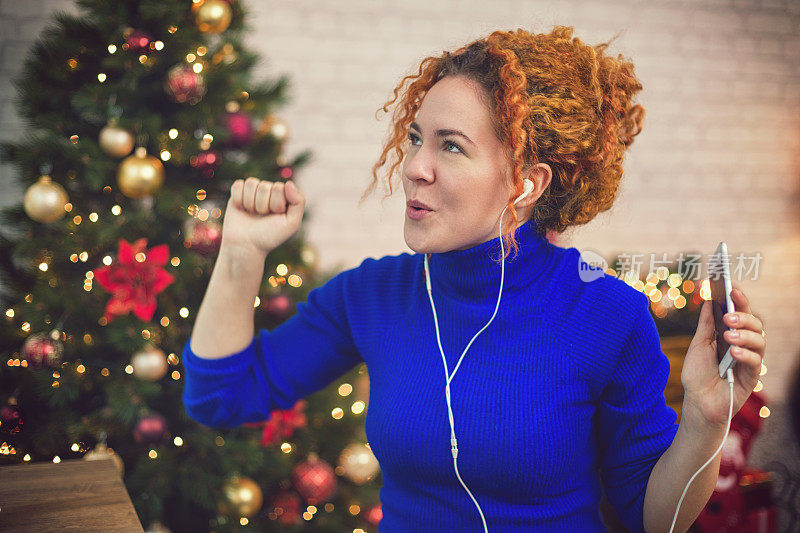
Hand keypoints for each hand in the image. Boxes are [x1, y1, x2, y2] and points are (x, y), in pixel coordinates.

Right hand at [220, 177, 305, 256]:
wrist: (245, 246)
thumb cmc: (270, 237)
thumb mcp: (292, 223)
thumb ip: (298, 202)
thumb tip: (289, 183)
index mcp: (284, 197)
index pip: (279, 187)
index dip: (276, 203)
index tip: (275, 216)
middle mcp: (270, 192)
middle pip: (265, 186)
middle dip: (262, 205)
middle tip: (262, 217)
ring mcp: (254, 192)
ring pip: (251, 184)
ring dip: (250, 202)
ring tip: (252, 214)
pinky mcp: (238, 193)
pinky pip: (238, 185)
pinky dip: (238, 199)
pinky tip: (242, 209)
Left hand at [681, 287, 765, 429]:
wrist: (697, 402)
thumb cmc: (698, 375)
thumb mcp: (699, 344)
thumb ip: (707, 324)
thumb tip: (710, 300)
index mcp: (731, 335)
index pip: (741, 314)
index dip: (740, 301)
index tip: (733, 289)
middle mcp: (744, 346)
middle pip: (755, 325)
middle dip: (744, 317)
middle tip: (728, 317)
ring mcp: (750, 361)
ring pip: (760, 341)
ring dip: (745, 335)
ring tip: (729, 335)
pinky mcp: (752, 377)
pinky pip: (756, 362)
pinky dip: (745, 354)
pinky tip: (734, 352)